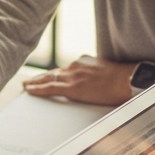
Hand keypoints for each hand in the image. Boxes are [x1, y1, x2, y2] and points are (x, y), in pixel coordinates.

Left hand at [22, 55, 136, 106]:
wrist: (129, 80)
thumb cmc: (124, 80)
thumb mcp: (108, 73)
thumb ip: (98, 77)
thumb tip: (98, 83)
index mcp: (84, 64)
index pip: (64, 70)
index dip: (53, 74)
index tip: (47, 76)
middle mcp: (75, 67)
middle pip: (53, 73)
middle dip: (41, 78)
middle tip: (29, 82)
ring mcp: (72, 77)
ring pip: (48, 79)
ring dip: (35, 83)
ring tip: (26, 86)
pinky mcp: (72, 88)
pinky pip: (50, 88)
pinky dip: (38, 89)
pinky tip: (29, 90)